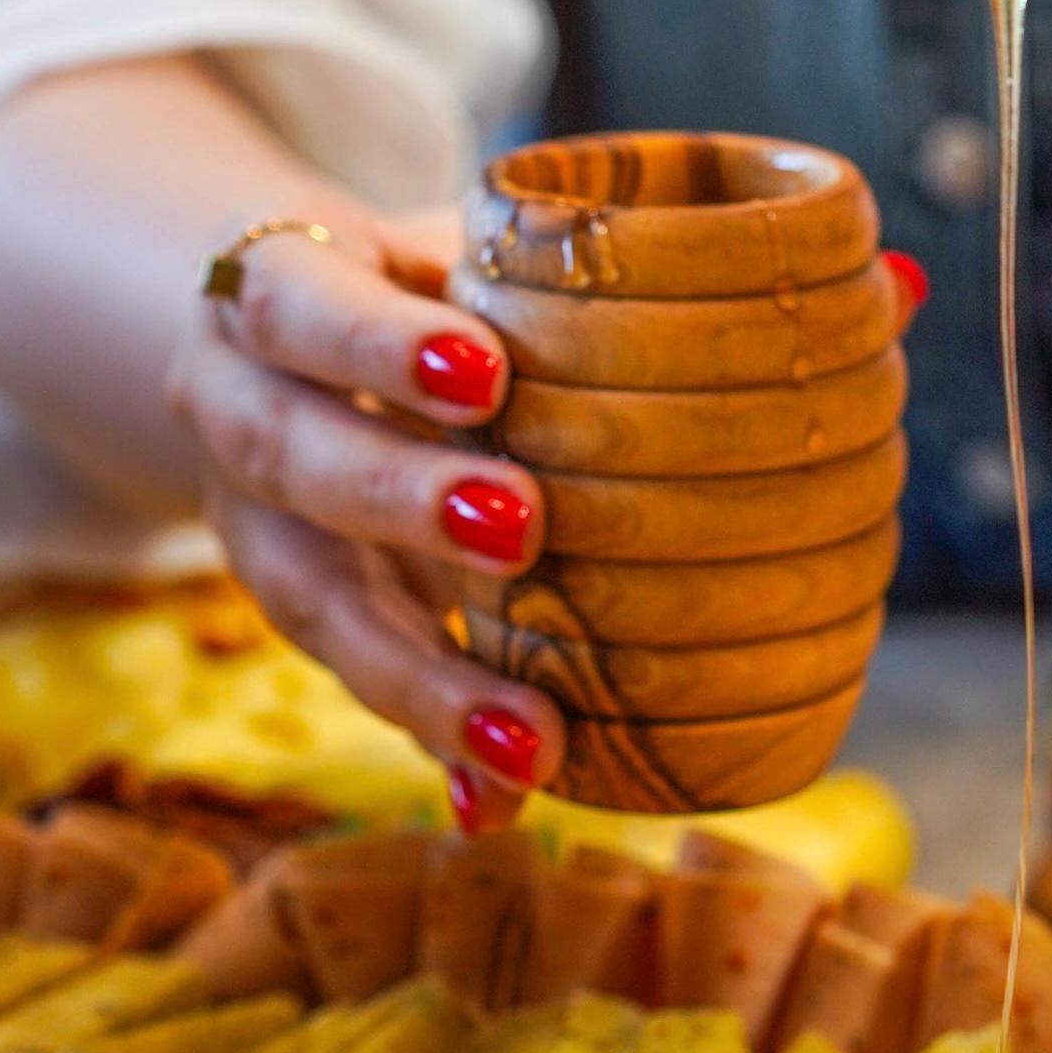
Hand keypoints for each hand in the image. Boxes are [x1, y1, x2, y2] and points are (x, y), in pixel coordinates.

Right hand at [164, 209, 559, 831]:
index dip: (376, 342)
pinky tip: (495, 805)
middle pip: (291, 455)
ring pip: (306, 597)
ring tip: (526, 737)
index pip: (299, 301)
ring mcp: (250, 516)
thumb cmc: (424, 279)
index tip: (485, 373)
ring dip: (418, 672)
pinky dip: (429, 743)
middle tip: (521, 528)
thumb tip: (817, 290)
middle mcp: (234, 402)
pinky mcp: (297, 605)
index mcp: (275, 287)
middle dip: (401, 499)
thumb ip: (568, 275)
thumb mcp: (465, 248)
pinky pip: (353, 679)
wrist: (296, 329)